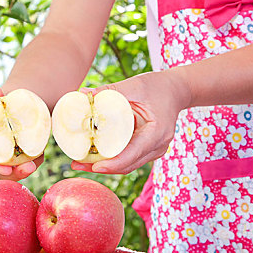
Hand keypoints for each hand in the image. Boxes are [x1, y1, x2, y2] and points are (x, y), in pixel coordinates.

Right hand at [0, 85, 43, 180]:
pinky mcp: (12, 166)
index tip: (4, 168)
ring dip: (22, 172)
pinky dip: (28, 166)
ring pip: (10, 174)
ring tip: (33, 165)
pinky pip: (20, 170)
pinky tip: (36, 160)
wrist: (9, 115)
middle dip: (11, 173)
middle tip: (28, 168)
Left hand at [71, 71, 190, 174]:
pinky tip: (91, 156)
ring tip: (79, 162)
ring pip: (126, 165)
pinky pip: (127, 159)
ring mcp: (153, 151)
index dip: (112, 164)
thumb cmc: (158, 86)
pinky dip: (110, 159)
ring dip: (103, 166)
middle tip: (76, 164)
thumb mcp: (135, 85)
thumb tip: (82, 94)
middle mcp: (157, 146)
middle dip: (101, 167)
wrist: (177, 90)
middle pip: (127, 165)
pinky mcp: (147, 150)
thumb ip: (110, 90)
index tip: (93, 166)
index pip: (132, 155)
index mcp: (157, 133)